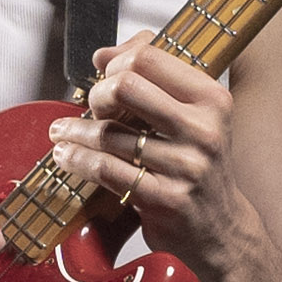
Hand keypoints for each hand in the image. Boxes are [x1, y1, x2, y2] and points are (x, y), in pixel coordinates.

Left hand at [52, 36, 264, 280]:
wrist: (219, 227)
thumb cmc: (196, 165)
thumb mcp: (192, 115)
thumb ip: (154, 78)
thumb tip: (104, 54)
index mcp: (210, 99)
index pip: (149, 58)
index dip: (116, 63)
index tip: (106, 76)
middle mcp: (203, 129)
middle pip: (126, 87)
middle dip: (97, 95)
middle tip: (91, 108)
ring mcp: (185, 166)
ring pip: (109, 133)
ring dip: (75, 131)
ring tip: (62, 132)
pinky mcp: (165, 199)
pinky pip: (107, 170)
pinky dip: (78, 160)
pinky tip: (67, 156)